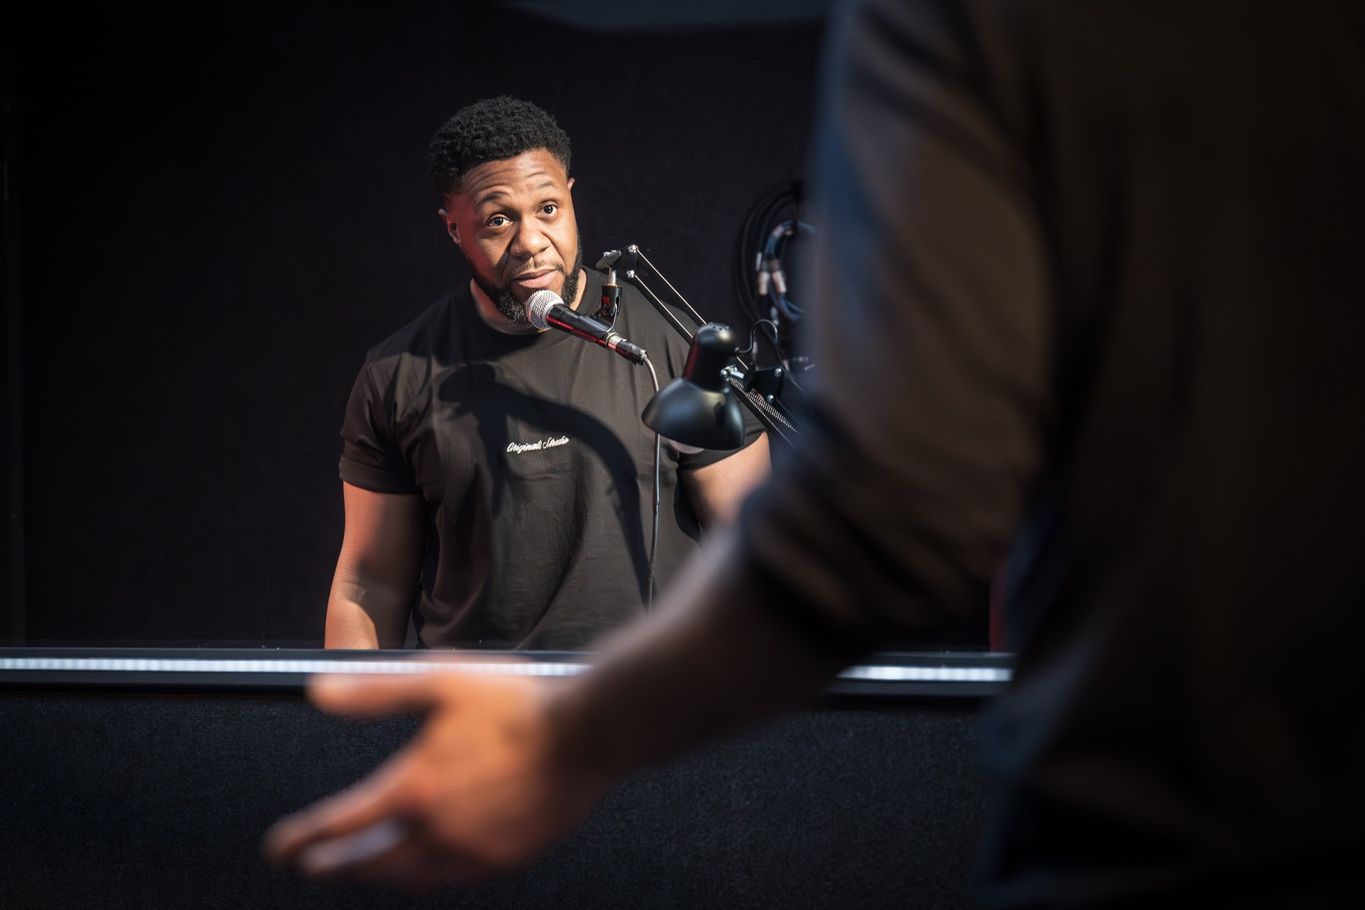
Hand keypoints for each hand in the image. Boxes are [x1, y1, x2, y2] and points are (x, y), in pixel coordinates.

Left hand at [263, 669, 602, 890]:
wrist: (587, 732)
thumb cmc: (519, 703)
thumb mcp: (441, 680)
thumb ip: (377, 691)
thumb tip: (321, 693)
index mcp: (416, 787)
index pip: (341, 823)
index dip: (302, 838)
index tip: (279, 848)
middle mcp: (439, 829)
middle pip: (370, 862)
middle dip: (334, 866)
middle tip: (311, 867)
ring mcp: (475, 850)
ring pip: (412, 877)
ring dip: (379, 875)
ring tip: (365, 871)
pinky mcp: (508, 858)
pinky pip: (455, 878)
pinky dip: (428, 876)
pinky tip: (429, 867)